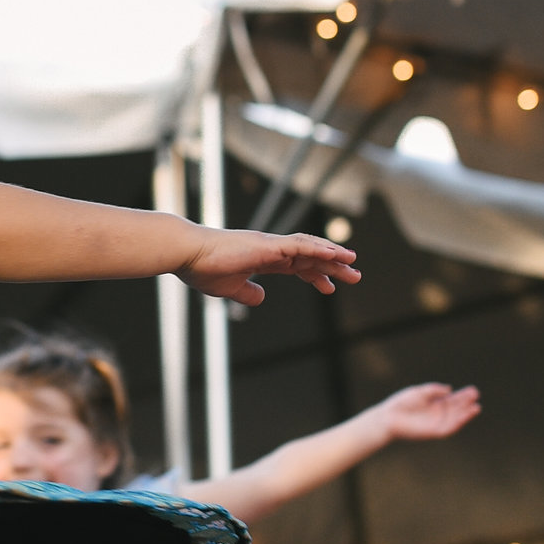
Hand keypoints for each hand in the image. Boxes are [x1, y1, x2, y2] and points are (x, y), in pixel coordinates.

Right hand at [179, 229, 360, 308]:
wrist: (188, 255)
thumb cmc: (203, 269)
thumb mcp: (230, 288)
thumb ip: (246, 293)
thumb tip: (261, 299)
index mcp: (262, 259)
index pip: (297, 266)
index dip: (315, 275)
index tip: (330, 287)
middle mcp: (270, 249)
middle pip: (310, 256)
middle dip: (333, 266)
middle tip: (355, 276)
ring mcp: (271, 245)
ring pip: (310, 248)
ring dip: (333, 255)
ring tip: (353, 262)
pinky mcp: (268, 245)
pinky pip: (300, 245)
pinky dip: (320, 249)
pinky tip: (336, 254)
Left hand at [377, 383, 481, 442]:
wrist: (388, 417)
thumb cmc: (401, 403)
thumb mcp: (419, 392)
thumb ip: (434, 390)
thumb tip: (449, 389)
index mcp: (433, 403)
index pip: (451, 400)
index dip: (462, 396)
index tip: (473, 390)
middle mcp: (436, 414)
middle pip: (455, 409)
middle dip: (466, 402)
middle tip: (476, 395)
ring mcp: (435, 423)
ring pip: (454, 419)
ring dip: (465, 414)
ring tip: (476, 407)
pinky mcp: (432, 432)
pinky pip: (448, 428)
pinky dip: (458, 423)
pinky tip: (465, 416)